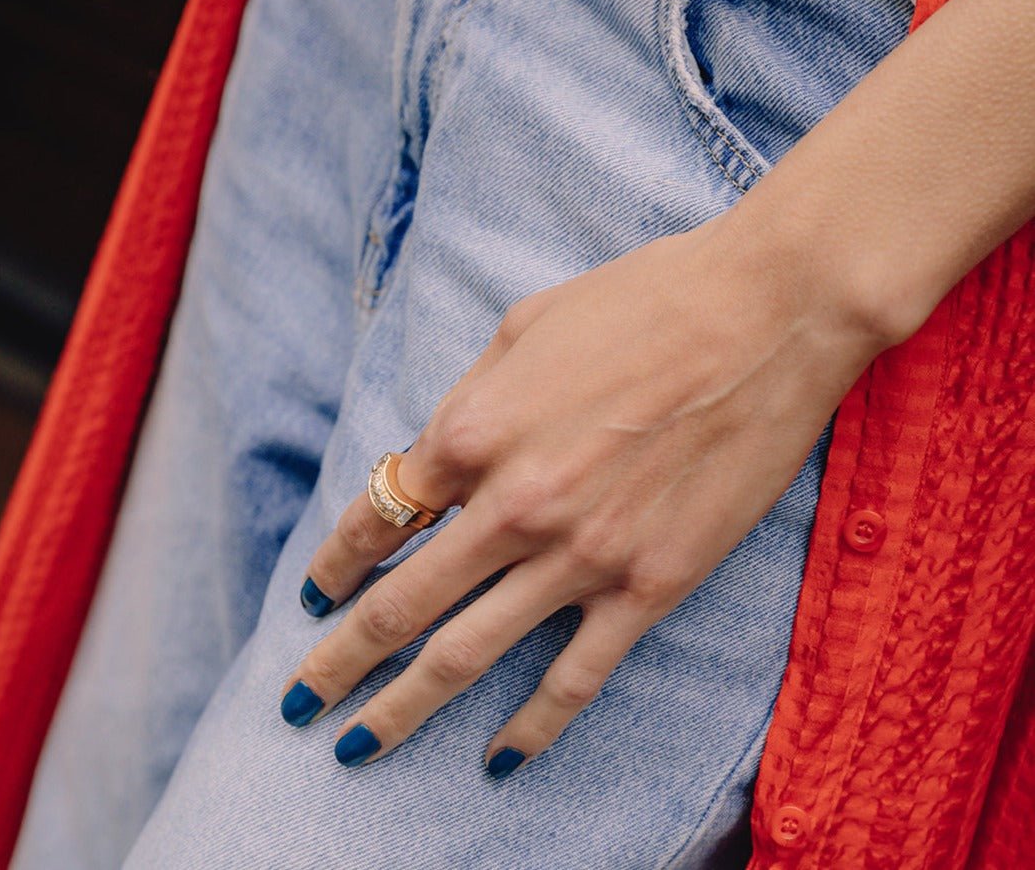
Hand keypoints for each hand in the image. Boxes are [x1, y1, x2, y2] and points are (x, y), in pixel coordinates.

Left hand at [279, 210, 886, 776]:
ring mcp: (581, 555)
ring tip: (356, 748)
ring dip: (402, 709)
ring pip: (468, 655)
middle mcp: (512, 503)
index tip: (318, 592)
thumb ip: (470, 402)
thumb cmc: (642, 302)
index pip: (378, 517)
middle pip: (402, 605)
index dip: (337, 562)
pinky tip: (498, 759)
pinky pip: (576, 677)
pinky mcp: (649, 585)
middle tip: (296, 700)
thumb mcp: (524, 328)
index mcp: (472, 429)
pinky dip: (532, 727)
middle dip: (340, 660)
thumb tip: (436, 459)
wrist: (764, 314)